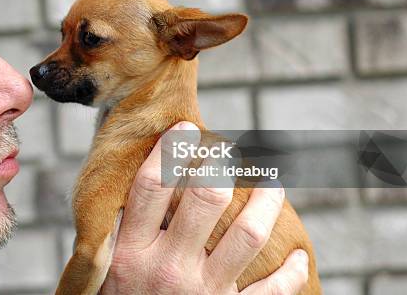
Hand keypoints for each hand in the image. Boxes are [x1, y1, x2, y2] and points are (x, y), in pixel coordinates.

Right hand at [101, 122, 308, 294]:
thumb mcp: (108, 272)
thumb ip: (122, 232)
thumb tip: (142, 182)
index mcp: (131, 254)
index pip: (151, 188)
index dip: (170, 151)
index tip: (185, 128)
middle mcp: (167, 270)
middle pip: (204, 200)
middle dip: (223, 165)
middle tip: (231, 149)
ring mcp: (203, 293)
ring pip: (249, 235)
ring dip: (267, 202)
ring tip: (274, 180)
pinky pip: (270, 292)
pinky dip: (290, 273)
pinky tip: (298, 256)